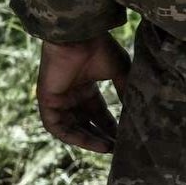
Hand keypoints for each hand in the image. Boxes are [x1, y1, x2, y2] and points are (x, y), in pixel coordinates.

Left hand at [38, 34, 131, 154]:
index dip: (110, 127)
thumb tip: (138, 112)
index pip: (98, 114)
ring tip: (108, 148)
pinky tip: (93, 143)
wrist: (80, 35)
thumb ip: (125, 92)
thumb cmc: (99, 48)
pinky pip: (56, 127)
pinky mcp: (47, 100)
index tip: (125, 138)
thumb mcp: (119, 72)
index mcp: (85, 86)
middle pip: (85, 123)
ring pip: (71, 127)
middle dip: (101, 136)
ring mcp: (57, 97)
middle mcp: (70, 93)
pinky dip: (73, 137)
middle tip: (118, 148)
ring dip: (89, 140)